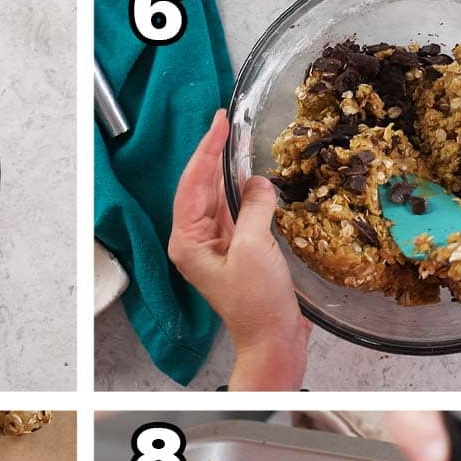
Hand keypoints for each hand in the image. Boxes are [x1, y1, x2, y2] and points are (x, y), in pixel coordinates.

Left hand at [169, 109, 309, 390]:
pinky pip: (237, 212)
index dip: (206, 150)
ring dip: (230, 173)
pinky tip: (255, 177)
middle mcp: (195, 241)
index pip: (192, 184)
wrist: (273, 339)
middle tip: (230, 122)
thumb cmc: (257, 303)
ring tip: (242, 141)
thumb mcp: (254, 248)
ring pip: (219, 198)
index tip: (219, 121)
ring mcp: (216, 246)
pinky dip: (245, 194)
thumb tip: (258, 183)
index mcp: (187, 241)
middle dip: (215, 155)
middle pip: (202, 188)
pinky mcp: (237, 250)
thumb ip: (253, 207)